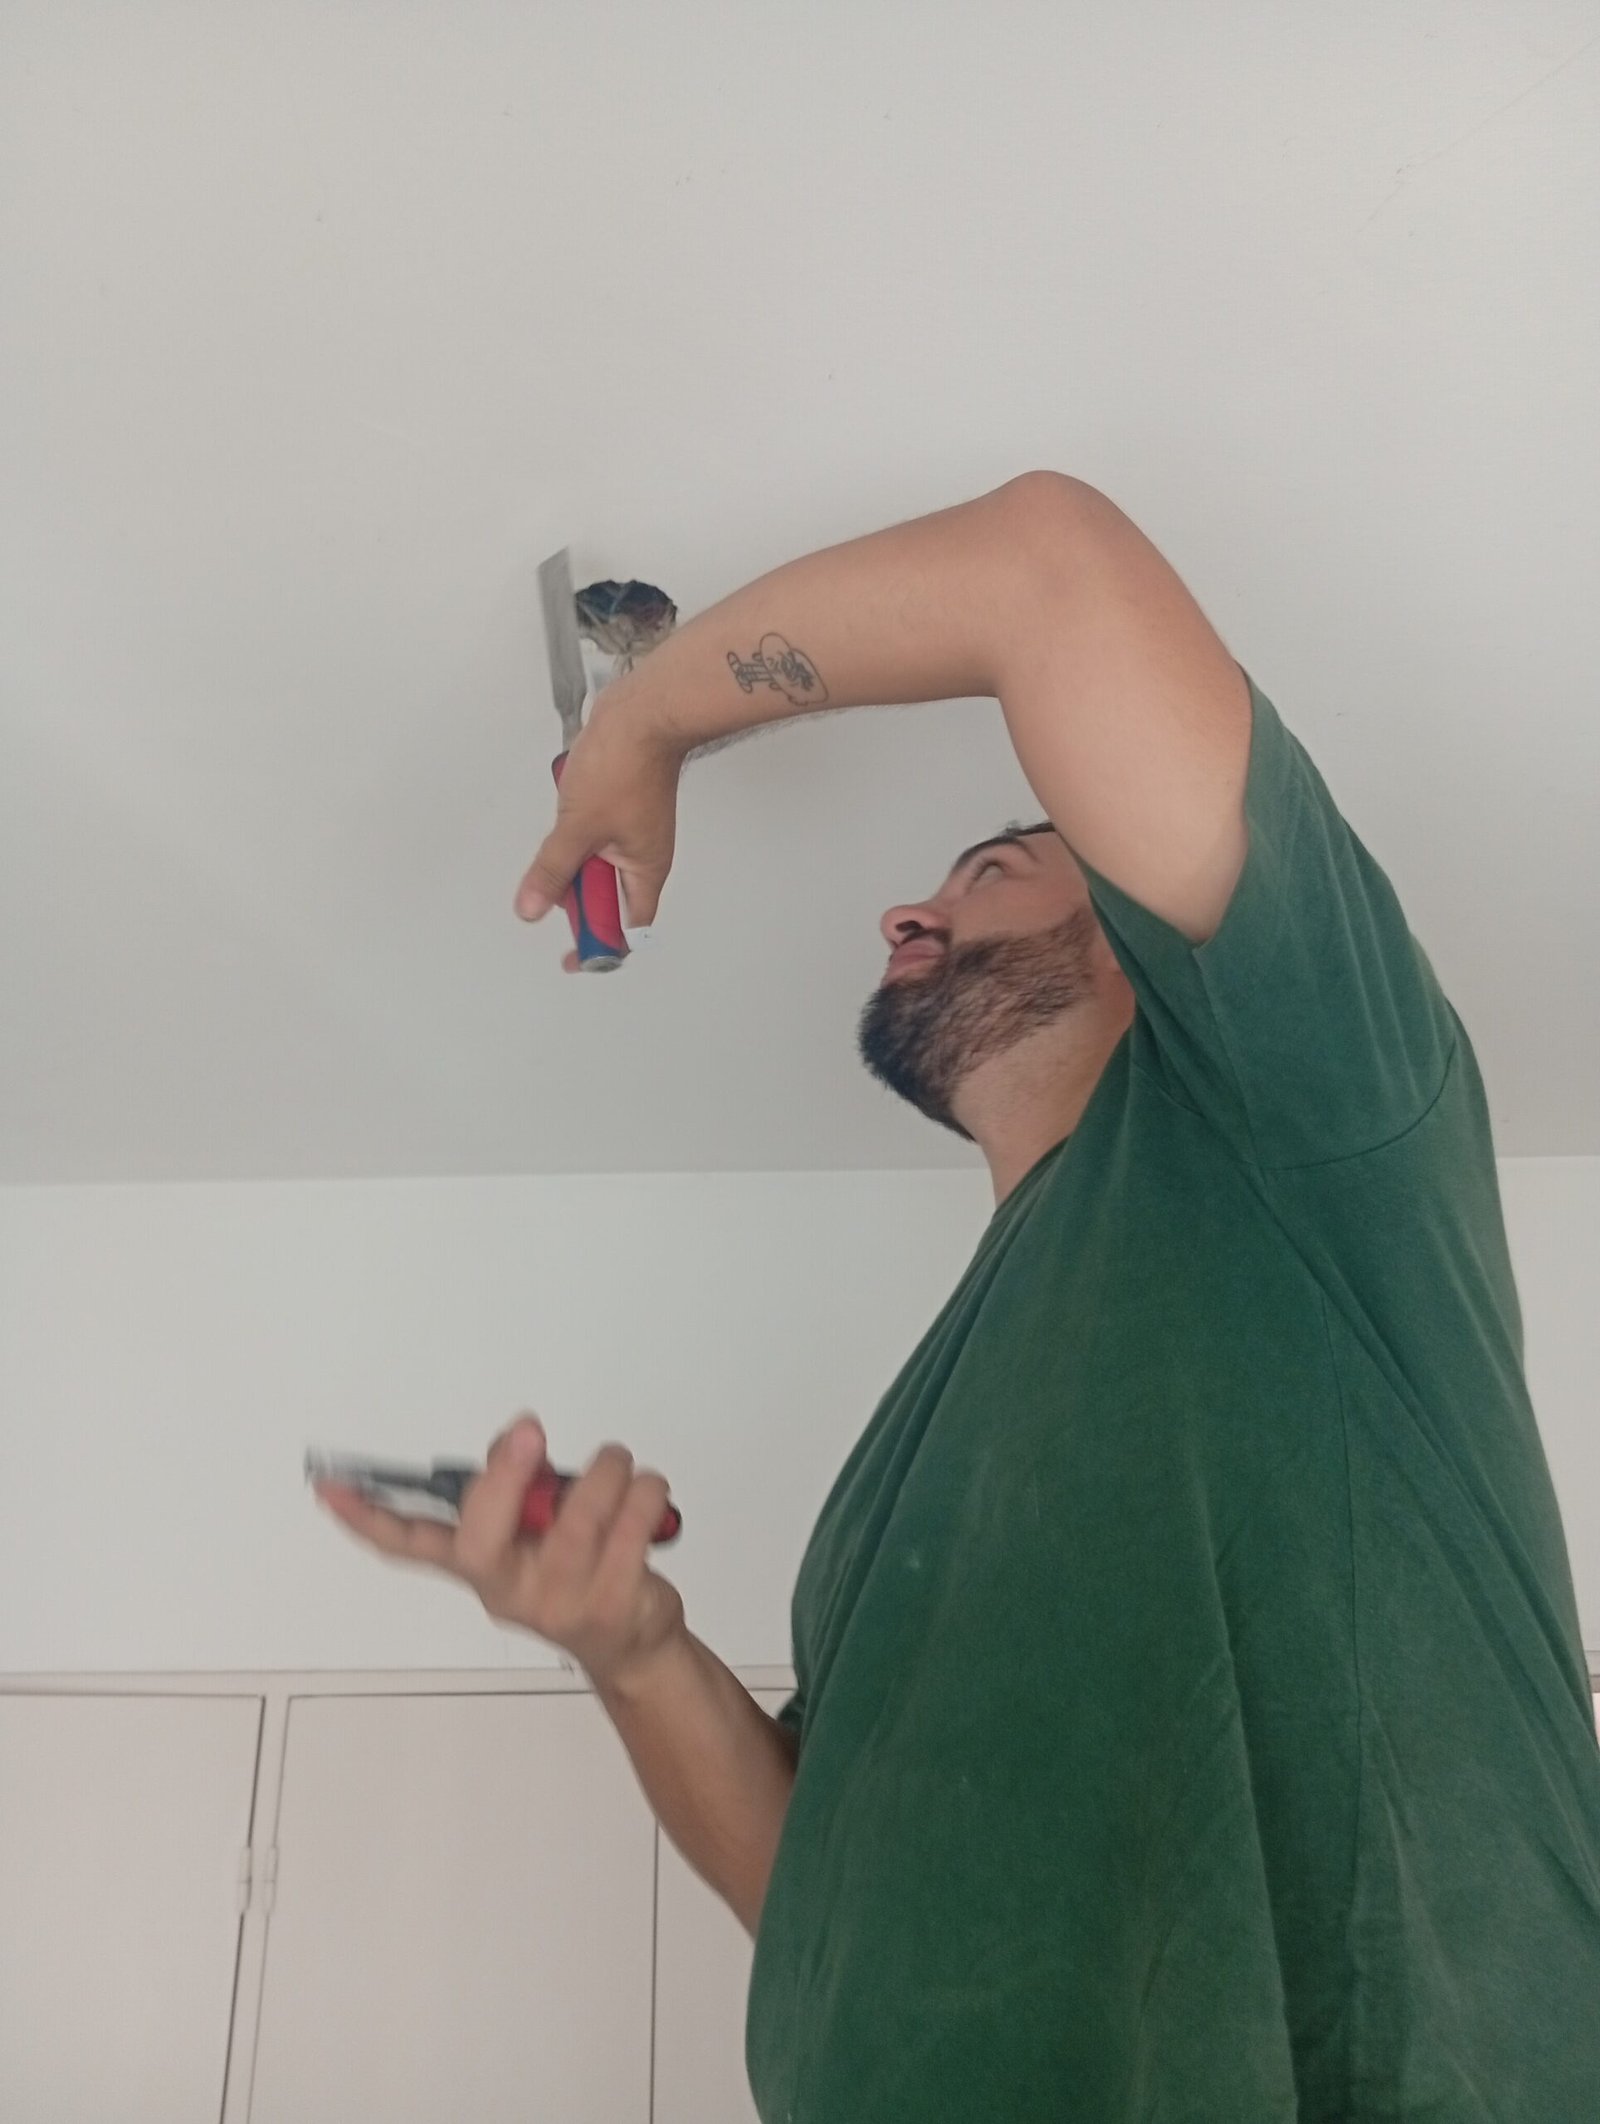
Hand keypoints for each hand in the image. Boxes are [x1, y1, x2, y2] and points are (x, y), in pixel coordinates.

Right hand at [314, 1415, 686, 1689]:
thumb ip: (517, 1490)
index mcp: (482, 1568)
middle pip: (481, 1540)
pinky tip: (646, 1499)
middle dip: (504, 1479)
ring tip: (617, 1468)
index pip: (411, 1545)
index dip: (369, 1518)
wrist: (636, 1645)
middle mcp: (510, 1590)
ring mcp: (560, 1602)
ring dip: (607, 1469)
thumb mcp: (537, 1532)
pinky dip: (647, 1492)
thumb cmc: (582, 1571)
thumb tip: (514, 1443)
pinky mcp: (614, 1604)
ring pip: (580, 1514)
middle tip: (528, 1432)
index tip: (330, 1489)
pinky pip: (634, 1522)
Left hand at [515, 685, 686, 948]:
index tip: (570, 956)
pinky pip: (593, 836)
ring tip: (565, 827)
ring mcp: (633, 833)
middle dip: (575, 891)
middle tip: (553, 876)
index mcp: (645, 871)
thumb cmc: (625, 764)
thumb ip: (552, 871)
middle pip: (606, 899)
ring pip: (596, 865)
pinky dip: (575, 832)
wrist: (642, 714)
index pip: (626, 930)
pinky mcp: (622, 809)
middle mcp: (643, 857)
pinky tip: (568, 810)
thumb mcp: (577, 826)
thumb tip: (531, 907)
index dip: (598, 947)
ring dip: (572, 857)